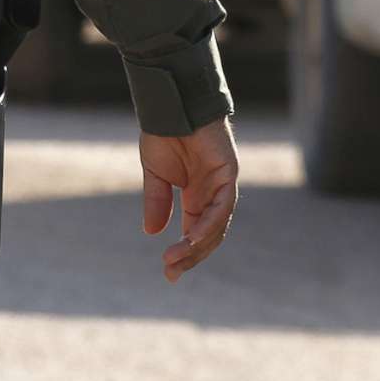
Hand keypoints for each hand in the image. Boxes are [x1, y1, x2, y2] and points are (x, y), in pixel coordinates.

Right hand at [139, 117, 238, 281]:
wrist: (171, 106)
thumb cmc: (164, 135)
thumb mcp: (155, 174)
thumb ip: (157, 201)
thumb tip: (151, 232)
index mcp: (196, 198)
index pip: (194, 234)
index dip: (184, 255)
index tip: (169, 274)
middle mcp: (212, 196)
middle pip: (208, 236)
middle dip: (190, 255)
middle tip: (170, 270)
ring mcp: (222, 186)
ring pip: (216, 226)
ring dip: (197, 245)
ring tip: (176, 257)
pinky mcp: (228, 174)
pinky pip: (222, 206)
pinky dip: (209, 224)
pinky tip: (193, 238)